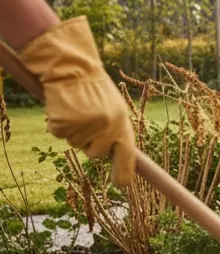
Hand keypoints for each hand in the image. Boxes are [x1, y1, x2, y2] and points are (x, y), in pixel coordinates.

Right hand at [20, 18, 135, 186]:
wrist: (71, 68)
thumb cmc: (93, 88)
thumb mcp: (113, 107)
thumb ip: (116, 130)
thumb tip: (115, 155)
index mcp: (122, 123)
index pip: (127, 154)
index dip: (124, 172)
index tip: (121, 185)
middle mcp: (106, 128)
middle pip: (95, 152)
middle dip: (90, 141)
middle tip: (87, 118)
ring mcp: (85, 127)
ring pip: (75, 143)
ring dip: (74, 130)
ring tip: (76, 108)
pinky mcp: (64, 124)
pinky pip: (60, 134)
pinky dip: (58, 124)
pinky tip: (63, 107)